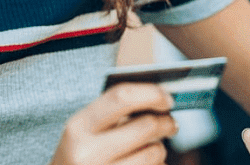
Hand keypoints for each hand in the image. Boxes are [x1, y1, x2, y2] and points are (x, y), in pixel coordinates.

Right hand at [49, 83, 177, 164]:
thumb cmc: (78, 156)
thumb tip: (159, 99)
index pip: (122, 97)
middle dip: (166, 122)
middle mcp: (86, 153)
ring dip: (160, 148)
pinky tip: (148, 164)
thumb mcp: (83, 132)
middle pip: (145, 126)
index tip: (167, 97)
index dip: (151, 93)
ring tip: (155, 148)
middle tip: (171, 123)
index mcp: (78, 127)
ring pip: (154, 153)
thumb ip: (113, 113)